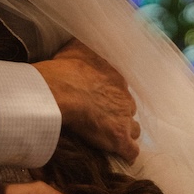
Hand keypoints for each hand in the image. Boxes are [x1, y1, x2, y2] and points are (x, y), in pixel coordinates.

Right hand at [32, 39, 139, 162]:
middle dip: (117, 115)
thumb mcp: (75, 48)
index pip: (119, 90)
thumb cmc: (64, 70)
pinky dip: (125, 153)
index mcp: (116, 78)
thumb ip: (84, 45)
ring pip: (133, 129)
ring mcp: (124, 119)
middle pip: (127, 109)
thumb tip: (83, 39)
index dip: (109, 98)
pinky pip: (130, 151)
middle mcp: (125, 97)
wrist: (61, 90)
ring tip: (108, 137)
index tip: (98, 102)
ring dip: (123, 133)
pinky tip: (117, 154)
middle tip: (101, 119)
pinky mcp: (119, 139)